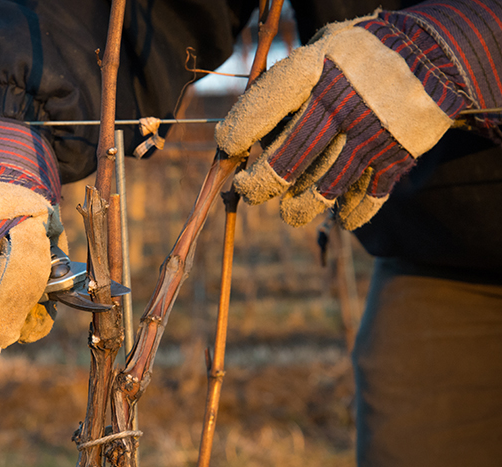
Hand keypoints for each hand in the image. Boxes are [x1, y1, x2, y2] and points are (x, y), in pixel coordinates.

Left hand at [215, 9, 472, 229]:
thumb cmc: (357, 58)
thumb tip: (239, 139)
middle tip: (247, 191)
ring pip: (326, 187)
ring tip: (288, 212)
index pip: (267, 104)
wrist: (437, 52)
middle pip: (291, 156)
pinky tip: (341, 217)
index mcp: (317, 67)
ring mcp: (373, 130)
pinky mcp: (398, 154)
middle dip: (261, 183)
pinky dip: (352, 213)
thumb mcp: (321, 50)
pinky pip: (367, 196)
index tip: (228, 145)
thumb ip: (284, 87)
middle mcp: (344, 101)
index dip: (242, 129)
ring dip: (300, 208)